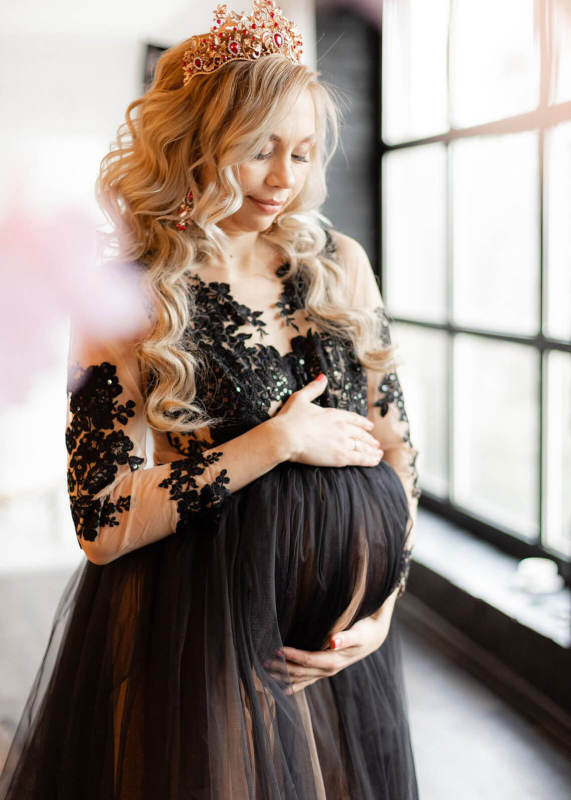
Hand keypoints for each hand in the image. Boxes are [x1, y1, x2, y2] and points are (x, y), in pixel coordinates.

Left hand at [264, 614, 389, 694]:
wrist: (374, 637)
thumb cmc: (365, 631)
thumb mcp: (358, 633)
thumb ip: (346, 637)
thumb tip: (333, 641)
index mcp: (334, 661)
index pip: (308, 660)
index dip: (292, 656)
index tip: (277, 649)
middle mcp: (329, 670)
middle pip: (301, 672)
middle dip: (282, 668)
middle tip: (263, 661)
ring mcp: (327, 672)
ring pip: (302, 678)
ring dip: (284, 676)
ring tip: (265, 674)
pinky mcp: (326, 670)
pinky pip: (308, 681)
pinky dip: (294, 684)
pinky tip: (283, 689)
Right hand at [270, 373, 383, 467]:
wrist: (286, 437)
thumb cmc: (289, 418)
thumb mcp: (300, 398)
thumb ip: (314, 388)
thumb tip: (323, 377)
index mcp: (334, 414)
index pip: (354, 419)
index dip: (363, 423)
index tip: (370, 426)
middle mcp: (342, 428)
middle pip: (360, 434)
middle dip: (369, 439)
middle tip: (376, 443)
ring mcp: (343, 442)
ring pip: (362, 447)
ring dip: (372, 450)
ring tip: (378, 453)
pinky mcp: (340, 457)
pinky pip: (360, 458)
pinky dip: (369, 460)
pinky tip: (375, 460)